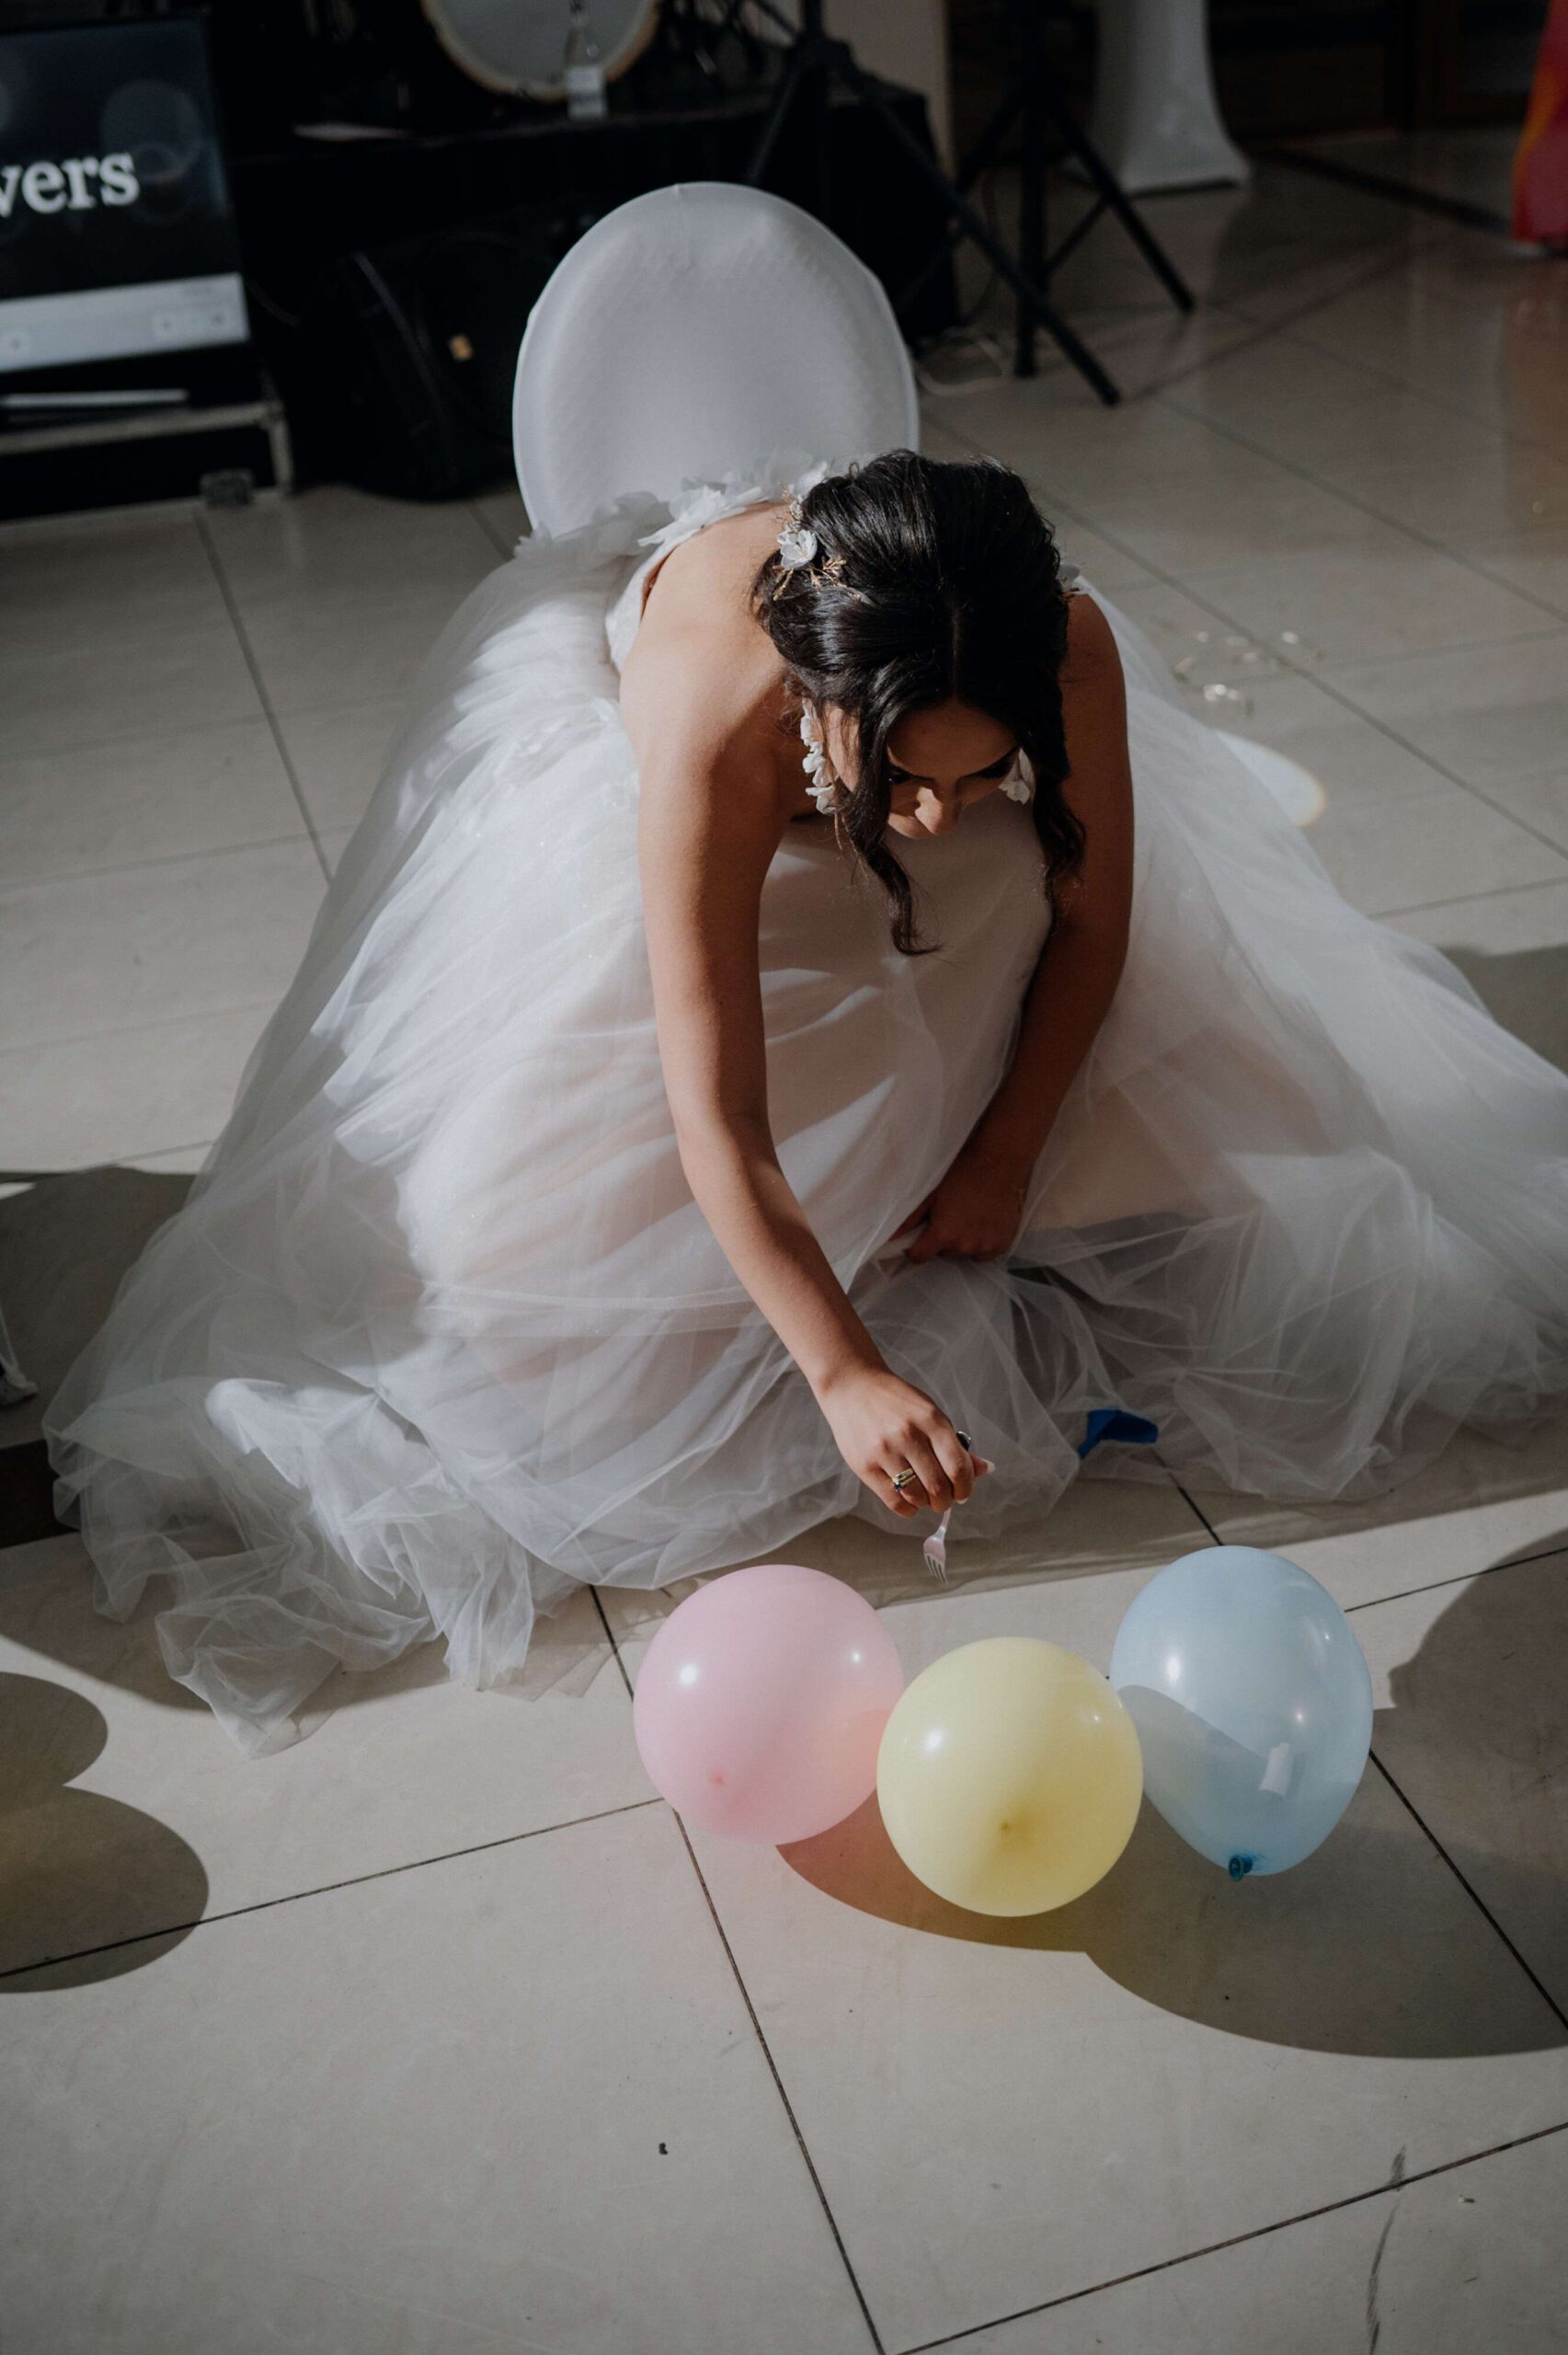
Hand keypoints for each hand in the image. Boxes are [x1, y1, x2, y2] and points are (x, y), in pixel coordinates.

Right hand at [815, 1363, 989, 1518]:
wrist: (852, 1386)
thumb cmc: (896, 1401)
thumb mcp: (930, 1413)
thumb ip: (955, 1444)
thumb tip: (984, 1469)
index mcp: (931, 1420)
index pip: (958, 1467)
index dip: (966, 1487)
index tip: (963, 1492)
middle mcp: (908, 1435)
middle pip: (939, 1487)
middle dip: (946, 1500)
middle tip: (944, 1499)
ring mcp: (885, 1451)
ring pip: (917, 1496)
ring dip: (926, 1503)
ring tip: (925, 1496)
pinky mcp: (865, 1465)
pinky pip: (894, 1501)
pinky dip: (908, 1508)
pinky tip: (909, 1501)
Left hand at [897, 1140, 1032, 1263]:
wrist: (998, 1162)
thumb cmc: (961, 1173)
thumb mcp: (930, 1192)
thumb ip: (909, 1219)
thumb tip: (888, 1238)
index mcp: (942, 1233)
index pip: (919, 1257)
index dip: (916, 1248)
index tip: (922, 1236)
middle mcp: (963, 1245)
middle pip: (944, 1253)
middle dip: (943, 1239)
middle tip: (951, 1215)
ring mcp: (985, 1246)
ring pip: (964, 1253)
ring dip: (963, 1241)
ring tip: (969, 1217)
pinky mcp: (1002, 1245)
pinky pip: (985, 1253)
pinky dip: (982, 1242)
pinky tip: (983, 1222)